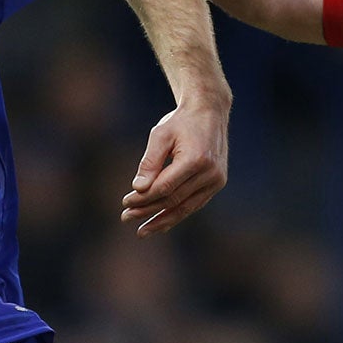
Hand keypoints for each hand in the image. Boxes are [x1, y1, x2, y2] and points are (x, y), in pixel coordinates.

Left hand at [120, 94, 228, 236]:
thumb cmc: (180, 122)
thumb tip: (138, 189)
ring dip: (162, 220)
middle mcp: (210, 173)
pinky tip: (160, 223)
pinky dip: (177, 214)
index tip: (125, 202)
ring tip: (142, 230)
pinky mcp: (217, 184)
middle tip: (126, 217)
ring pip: (185, 207)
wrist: (209, 112)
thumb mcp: (160, 135)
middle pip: (174, 199)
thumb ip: (149, 162)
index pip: (165, 187)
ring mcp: (216, 180)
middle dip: (148, 210)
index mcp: (196, 159)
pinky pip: (194, 204)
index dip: (144, 198)